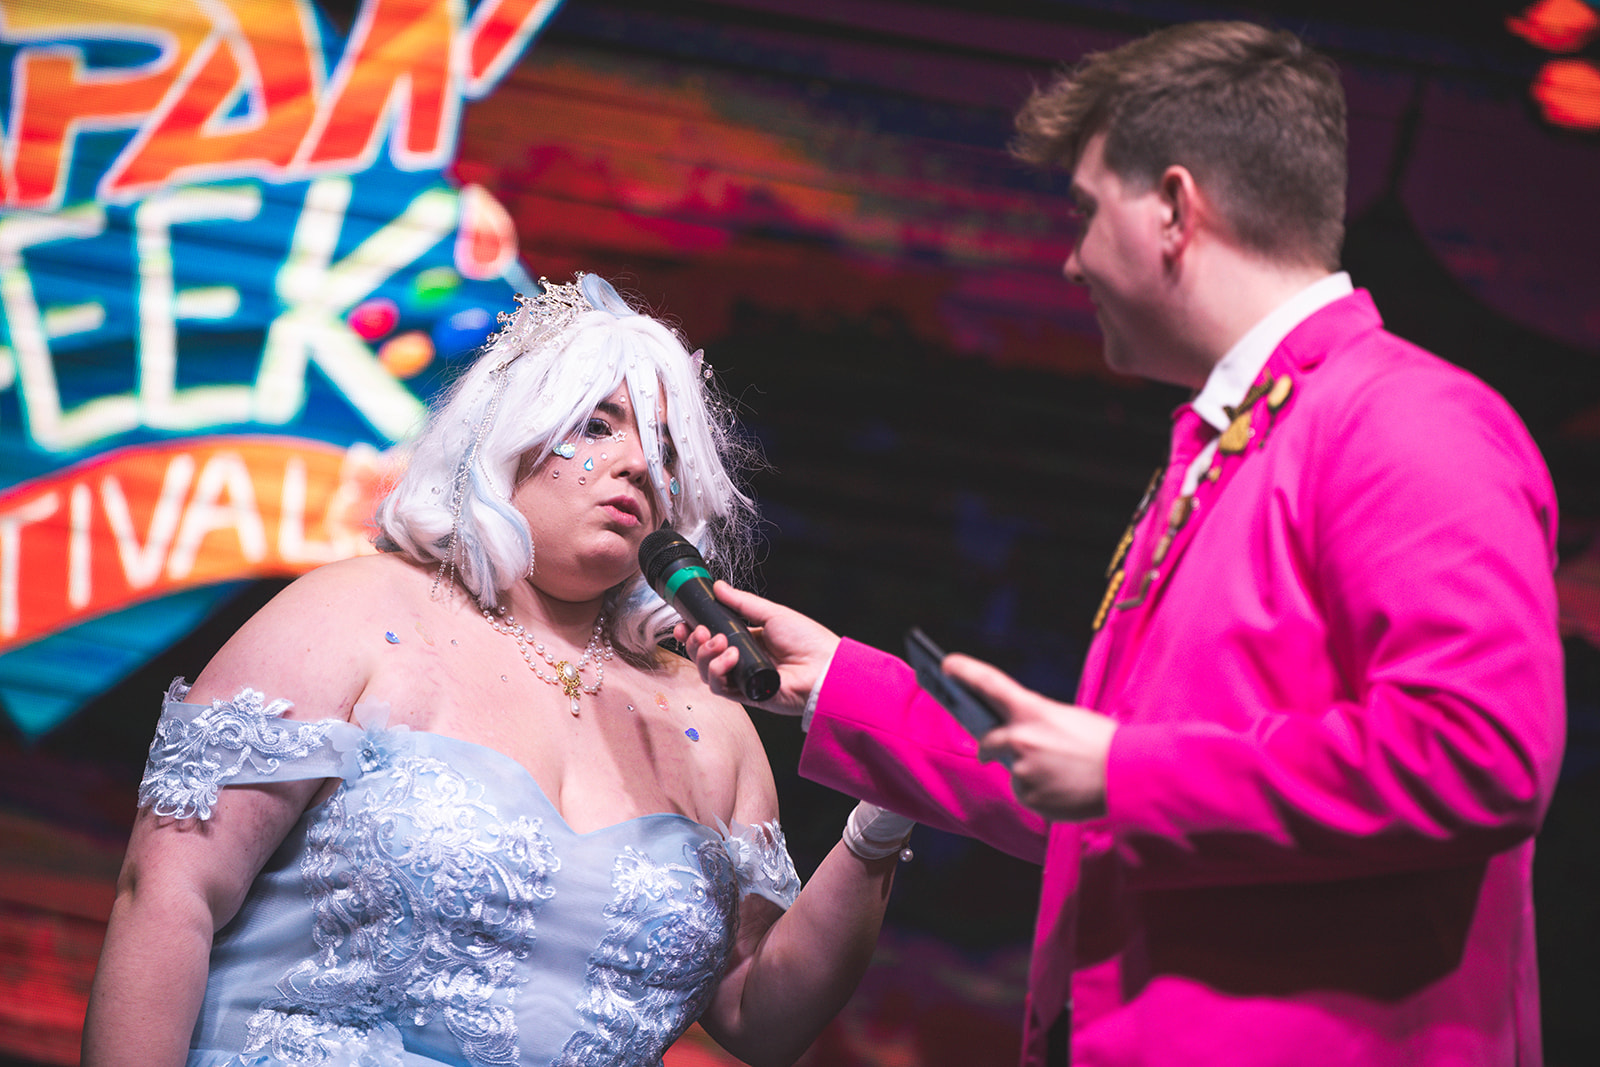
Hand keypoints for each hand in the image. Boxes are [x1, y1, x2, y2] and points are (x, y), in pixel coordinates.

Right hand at [675, 581, 840, 716]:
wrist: (825, 666)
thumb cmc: (808, 640)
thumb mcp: (771, 613)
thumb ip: (741, 602)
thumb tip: (719, 586)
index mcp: (748, 640)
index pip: (711, 637)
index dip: (694, 632)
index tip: (685, 623)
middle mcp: (743, 660)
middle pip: (704, 656)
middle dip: (696, 642)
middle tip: (701, 631)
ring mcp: (743, 679)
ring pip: (707, 672)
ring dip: (705, 655)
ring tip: (720, 643)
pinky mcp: (746, 695)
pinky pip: (720, 688)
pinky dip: (718, 671)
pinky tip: (730, 657)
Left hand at [945, 653, 1116, 821]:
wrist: (1126, 776)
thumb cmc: (1102, 742)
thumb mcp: (1066, 718)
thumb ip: (1035, 723)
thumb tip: (1018, 736)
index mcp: (1032, 710)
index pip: (989, 683)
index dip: (964, 671)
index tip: (946, 665)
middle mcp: (1019, 738)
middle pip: (988, 741)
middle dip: (990, 745)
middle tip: (990, 750)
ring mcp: (1022, 770)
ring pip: (1012, 770)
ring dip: (1028, 771)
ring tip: (1062, 771)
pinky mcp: (1029, 797)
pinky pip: (1025, 793)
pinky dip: (1039, 791)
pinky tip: (1064, 788)